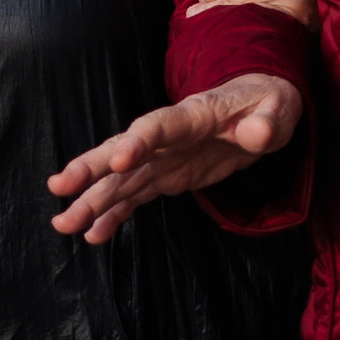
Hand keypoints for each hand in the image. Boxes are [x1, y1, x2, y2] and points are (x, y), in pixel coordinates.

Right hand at [48, 75, 303, 244]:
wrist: (262, 107)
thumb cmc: (269, 104)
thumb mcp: (279, 109)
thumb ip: (267, 123)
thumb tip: (257, 135)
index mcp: (193, 116)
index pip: (160, 125)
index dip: (138, 140)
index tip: (118, 159)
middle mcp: (168, 137)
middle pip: (123, 150)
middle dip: (91, 168)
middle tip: (59, 186)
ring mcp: (163, 158)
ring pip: (120, 179)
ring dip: (91, 200)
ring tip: (63, 224)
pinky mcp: (166, 176)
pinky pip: (134, 196)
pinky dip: (114, 215)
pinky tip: (93, 235)